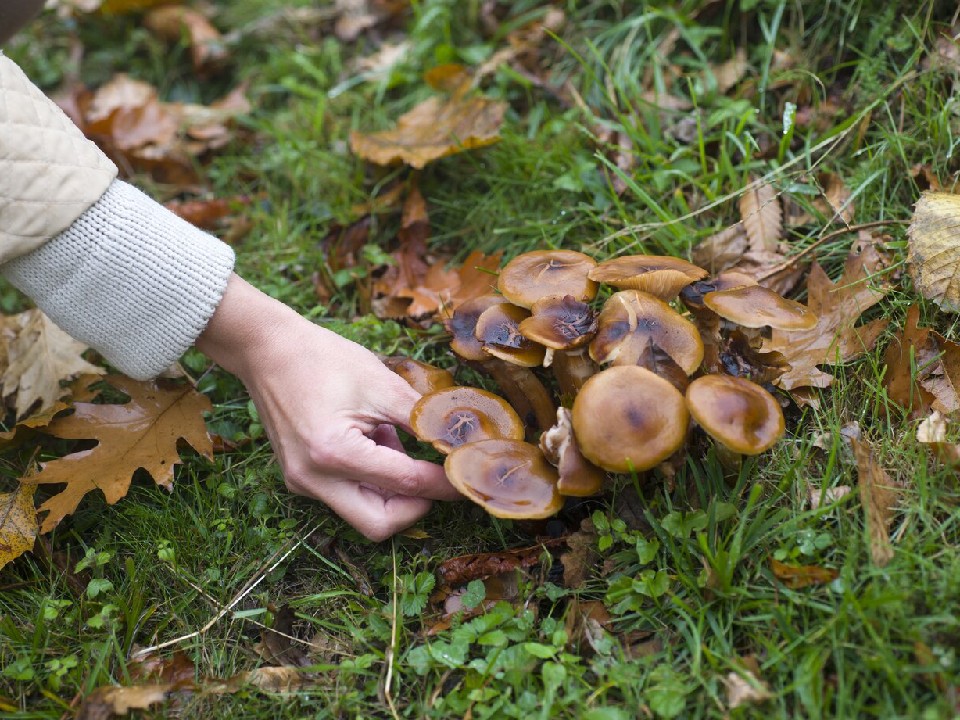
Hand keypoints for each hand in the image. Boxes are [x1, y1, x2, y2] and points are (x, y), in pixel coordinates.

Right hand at [196, 274, 460, 540]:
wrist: (267, 349)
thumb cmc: (323, 359)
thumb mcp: (382, 385)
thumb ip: (423, 420)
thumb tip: (461, 445)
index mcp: (334, 453)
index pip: (405, 483)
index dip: (444, 482)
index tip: (470, 475)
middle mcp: (313, 479)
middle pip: (379, 523)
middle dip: (415, 505)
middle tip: (438, 476)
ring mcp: (302, 483)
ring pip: (362, 513)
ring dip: (392, 491)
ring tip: (393, 440)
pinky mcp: (299, 479)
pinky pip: (345, 496)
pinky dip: (370, 480)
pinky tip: (371, 440)